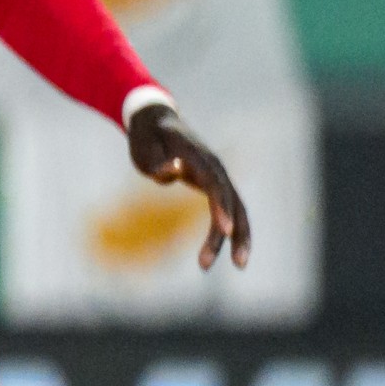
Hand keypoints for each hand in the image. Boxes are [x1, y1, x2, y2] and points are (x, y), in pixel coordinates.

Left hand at [128, 100, 249, 268]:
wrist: (156, 120)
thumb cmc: (146, 138)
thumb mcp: (144, 149)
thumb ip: (158, 162)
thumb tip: (175, 168)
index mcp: (197, 157)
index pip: (214, 185)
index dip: (221, 207)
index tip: (224, 229)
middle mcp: (214, 166)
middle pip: (233, 202)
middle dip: (235, 233)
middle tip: (236, 264)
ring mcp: (218, 175)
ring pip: (238, 208)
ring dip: (240, 236)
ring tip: (240, 265)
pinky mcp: (216, 184)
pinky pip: (231, 209)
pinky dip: (233, 228)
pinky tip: (231, 251)